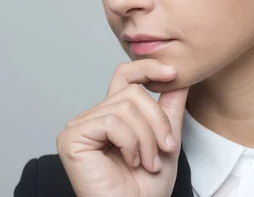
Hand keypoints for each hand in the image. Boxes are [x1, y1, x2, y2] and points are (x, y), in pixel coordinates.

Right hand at [56, 59, 189, 196]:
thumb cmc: (147, 187)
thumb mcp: (167, 140)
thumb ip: (170, 108)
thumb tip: (181, 78)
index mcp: (114, 115)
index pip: (126, 76)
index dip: (148, 68)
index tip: (173, 73)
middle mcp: (94, 117)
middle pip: (132, 92)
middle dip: (157, 121)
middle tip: (165, 150)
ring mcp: (80, 126)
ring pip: (125, 107)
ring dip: (146, 138)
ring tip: (149, 162)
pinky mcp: (71, 137)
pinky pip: (111, 122)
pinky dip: (130, 143)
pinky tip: (130, 162)